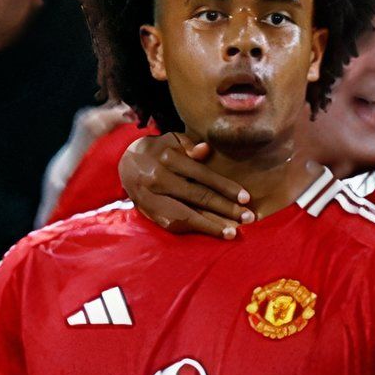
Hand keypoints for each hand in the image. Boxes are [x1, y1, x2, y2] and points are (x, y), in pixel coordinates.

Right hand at [122, 131, 255, 238]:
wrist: (125, 164)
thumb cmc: (159, 151)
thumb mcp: (172, 141)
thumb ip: (189, 145)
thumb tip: (206, 150)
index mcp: (166, 158)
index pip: (202, 174)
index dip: (225, 187)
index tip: (245, 197)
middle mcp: (158, 178)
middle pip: (197, 196)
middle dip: (225, 208)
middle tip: (248, 217)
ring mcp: (151, 198)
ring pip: (186, 214)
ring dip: (212, 225)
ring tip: (233, 232)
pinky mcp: (149, 212)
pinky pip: (175, 223)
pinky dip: (196, 229)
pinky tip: (214, 233)